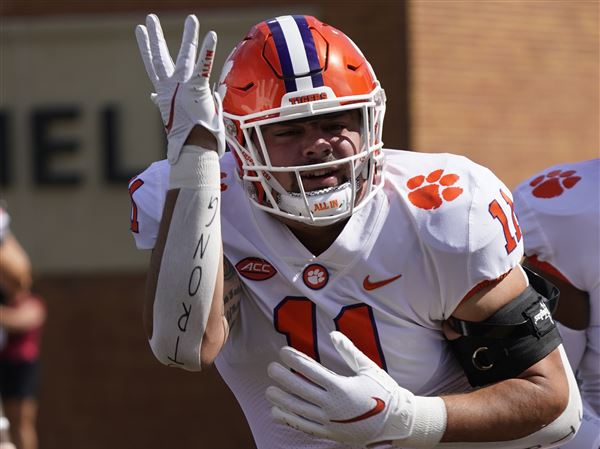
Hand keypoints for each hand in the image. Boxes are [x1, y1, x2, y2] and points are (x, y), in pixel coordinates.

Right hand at [135, 14, 224, 162]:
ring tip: (192, 18)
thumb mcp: (173, 115)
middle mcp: (171, 87)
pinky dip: (207, 51)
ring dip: (189, 37)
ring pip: (185, 56)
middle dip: (156, 37)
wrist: (194, 147)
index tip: (140, 30)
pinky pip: (203, 66)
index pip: (153, 65)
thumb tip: (152, 96)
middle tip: (150, 17)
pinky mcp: (197, 88)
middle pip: (161, 57)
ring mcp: (183, 87)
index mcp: (165, 92)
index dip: (146, 47)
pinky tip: (211, 35)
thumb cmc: (187, 136)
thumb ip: (163, 101)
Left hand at [267, 331, 444, 447]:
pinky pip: (304, 426)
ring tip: (268, 390)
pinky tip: (277, 411)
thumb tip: (333, 334)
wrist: (397, 423)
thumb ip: (349, 351)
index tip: (283, 351)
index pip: (311, 370)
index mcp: (341, 387)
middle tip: (270, 368)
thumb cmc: (384, 392)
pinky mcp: (330, 433)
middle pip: (300, 390)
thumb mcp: (369, 368)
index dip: (295, 360)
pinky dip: (289, 419)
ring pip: (298, 409)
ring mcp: (329, 421)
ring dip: (281, 399)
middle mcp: (332, 405)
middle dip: (283, 378)